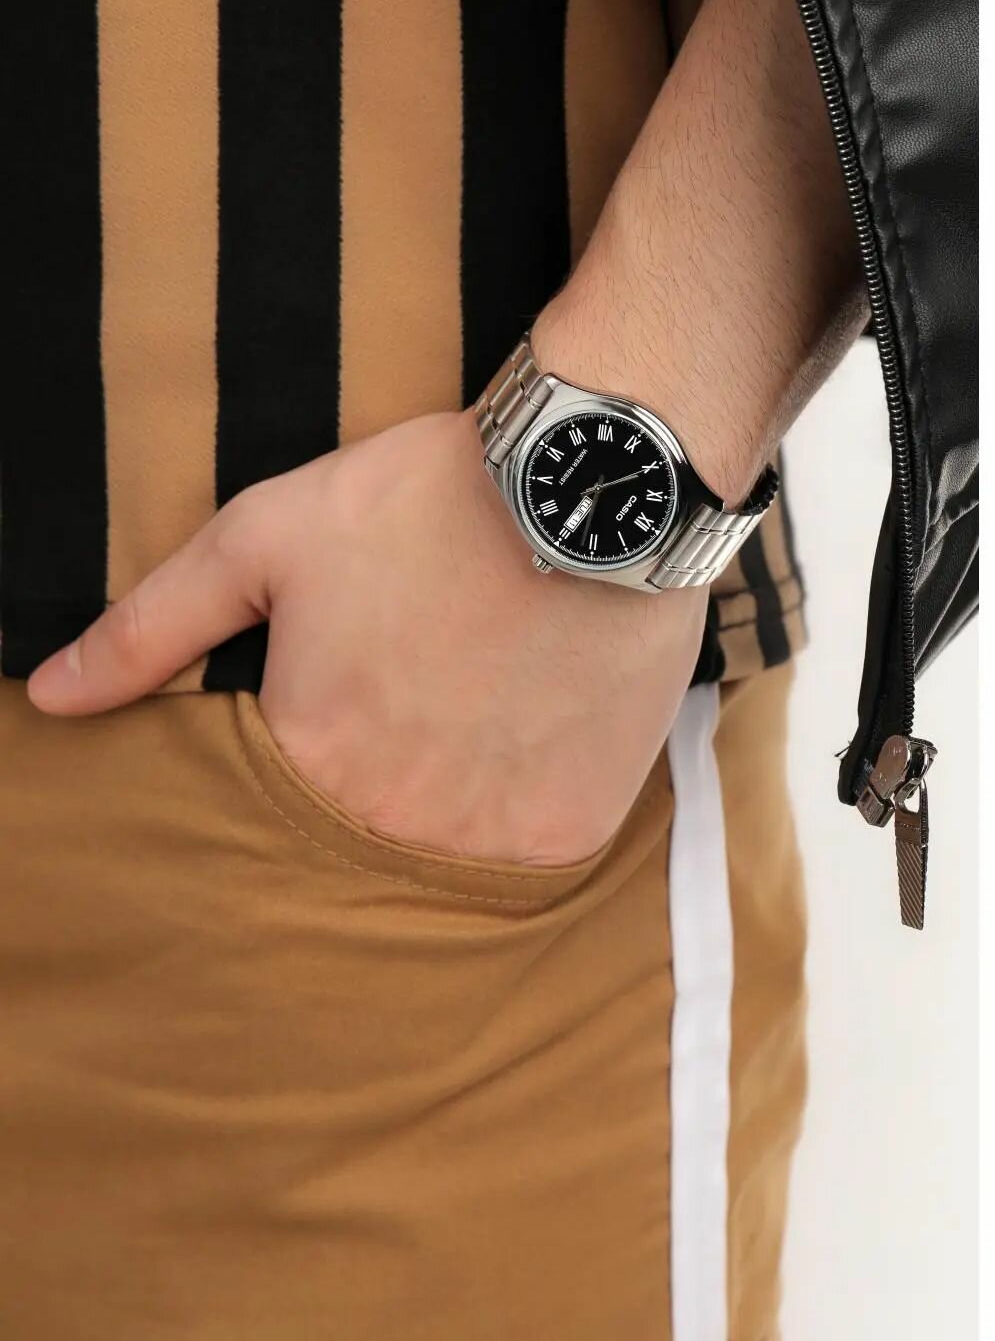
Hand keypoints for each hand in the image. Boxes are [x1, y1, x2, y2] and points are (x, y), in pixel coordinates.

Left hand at [26, 412, 706, 865]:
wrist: (594, 486)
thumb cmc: (425, 503)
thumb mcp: (267, 540)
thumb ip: (151, 627)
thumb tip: (49, 696)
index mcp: (310, 763)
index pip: (274, 812)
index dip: (321, 743)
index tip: (359, 695)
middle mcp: (394, 825)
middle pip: (364, 837)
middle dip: (386, 778)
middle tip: (428, 698)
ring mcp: (489, 838)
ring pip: (448, 854)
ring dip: (454, 799)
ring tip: (480, 708)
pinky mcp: (571, 831)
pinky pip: (530, 850)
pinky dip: (524, 803)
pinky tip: (530, 728)